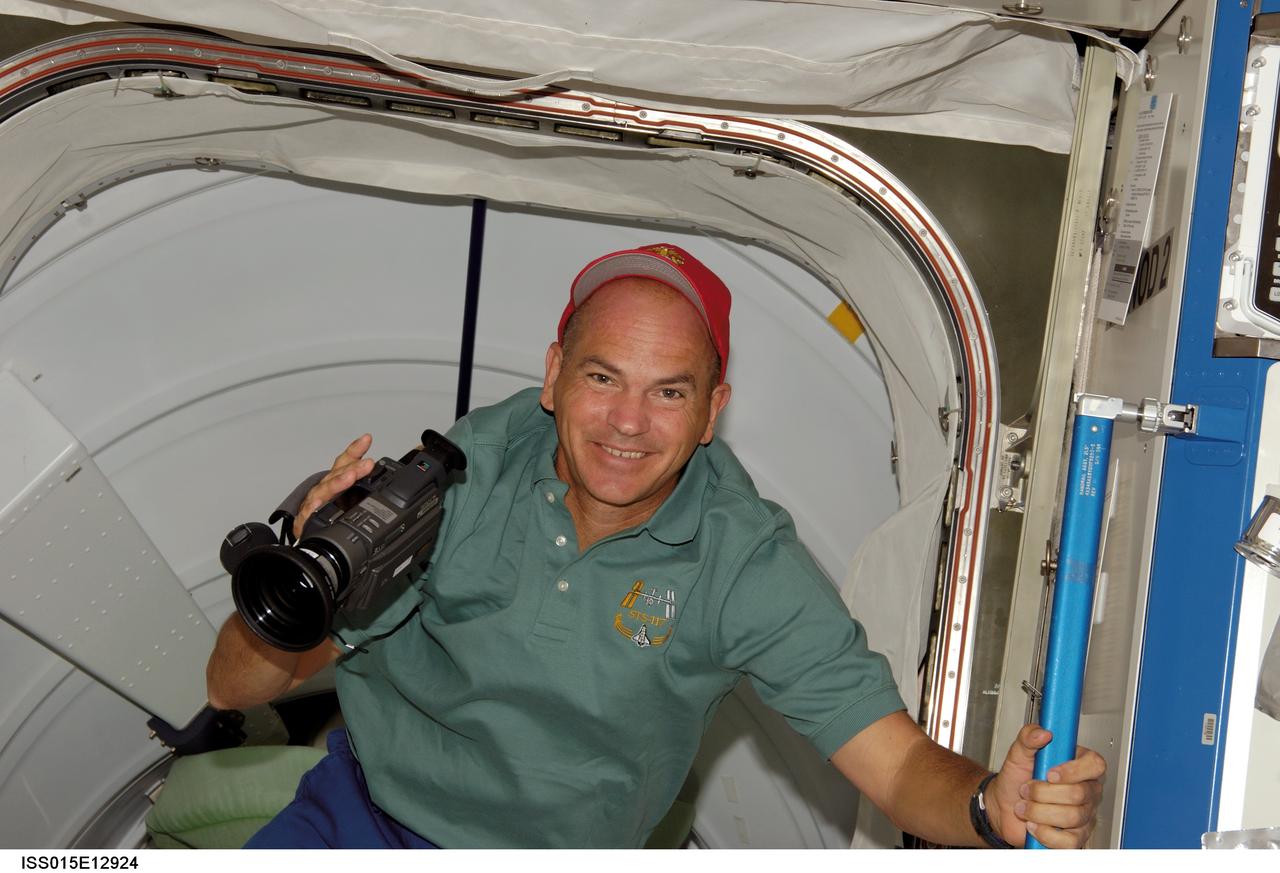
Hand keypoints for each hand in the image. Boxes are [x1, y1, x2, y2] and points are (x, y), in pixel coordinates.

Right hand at [292, 434, 375, 538]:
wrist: (306, 521)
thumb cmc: (327, 502)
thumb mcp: (347, 490)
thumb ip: (362, 480)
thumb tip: (378, 470)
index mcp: (337, 477)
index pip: (347, 460)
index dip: (356, 449)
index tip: (366, 440)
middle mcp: (326, 485)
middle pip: (339, 474)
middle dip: (354, 467)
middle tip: (368, 464)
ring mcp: (315, 499)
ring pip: (326, 489)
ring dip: (338, 483)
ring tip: (350, 477)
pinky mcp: (306, 516)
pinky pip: (309, 511)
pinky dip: (312, 507)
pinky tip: (317, 504)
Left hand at [987, 724, 1105, 848]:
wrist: (1003, 806)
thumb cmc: (1015, 779)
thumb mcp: (1018, 753)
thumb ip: (1028, 736)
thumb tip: (1042, 732)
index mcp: (1078, 766)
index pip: (1095, 765)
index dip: (1073, 770)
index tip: (1050, 773)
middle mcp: (1086, 791)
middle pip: (1078, 794)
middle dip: (1043, 792)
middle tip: (1026, 789)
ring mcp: (1083, 816)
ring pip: (1071, 817)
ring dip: (1038, 811)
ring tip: (1025, 806)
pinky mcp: (1075, 838)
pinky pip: (1068, 842)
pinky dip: (1044, 833)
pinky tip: (1034, 825)